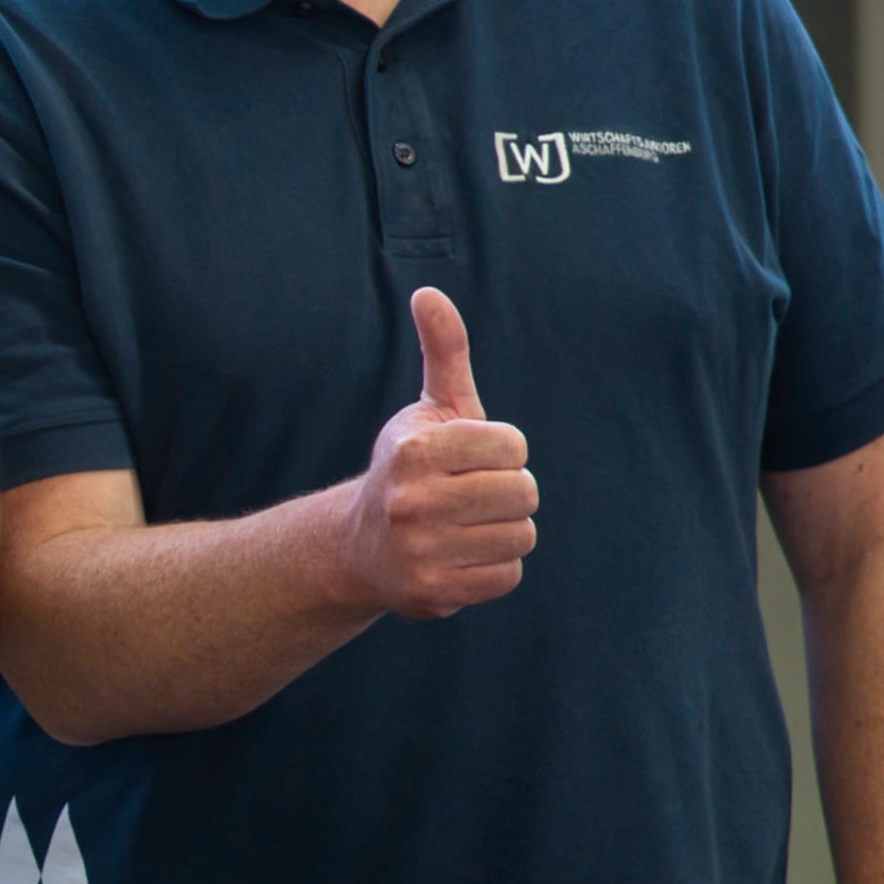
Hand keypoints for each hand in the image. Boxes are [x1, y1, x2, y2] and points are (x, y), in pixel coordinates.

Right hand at [339, 289, 536, 620]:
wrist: (358, 546)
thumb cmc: (412, 468)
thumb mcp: (429, 408)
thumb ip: (443, 350)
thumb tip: (428, 292)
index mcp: (415, 450)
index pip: (514, 447)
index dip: (502, 453)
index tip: (470, 460)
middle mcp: (412, 501)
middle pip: (524, 493)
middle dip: (508, 493)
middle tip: (471, 497)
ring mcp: (420, 550)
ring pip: (520, 536)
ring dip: (503, 532)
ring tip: (465, 528)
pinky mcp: (432, 591)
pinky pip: (507, 575)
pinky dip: (493, 568)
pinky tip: (461, 558)